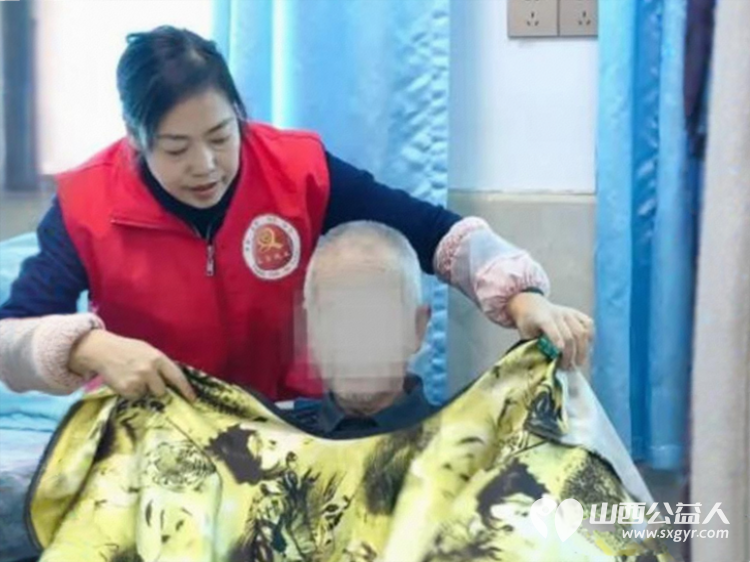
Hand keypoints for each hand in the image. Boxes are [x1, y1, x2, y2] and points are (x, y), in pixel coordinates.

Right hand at [68, 329, 195, 400]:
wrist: (102, 350)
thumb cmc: (127, 349)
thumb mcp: (148, 350)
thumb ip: (160, 363)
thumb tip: (172, 379)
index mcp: (158, 358)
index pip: (177, 376)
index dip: (186, 389)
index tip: (193, 399)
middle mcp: (149, 370)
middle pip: (162, 391)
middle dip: (157, 389)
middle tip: (147, 381)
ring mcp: (137, 381)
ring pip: (148, 395)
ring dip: (143, 390)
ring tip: (133, 377)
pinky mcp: (126, 390)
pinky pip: (135, 397)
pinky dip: (131, 392)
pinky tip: (125, 381)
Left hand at [507, 293, 593, 368]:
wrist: (531, 304)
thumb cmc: (528, 322)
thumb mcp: (525, 333)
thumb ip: (533, 345)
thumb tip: (544, 364)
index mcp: (542, 318)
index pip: (552, 330)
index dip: (557, 343)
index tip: (560, 359)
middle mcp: (557, 314)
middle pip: (569, 335)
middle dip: (570, 354)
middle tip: (568, 368)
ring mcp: (568, 312)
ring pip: (582, 331)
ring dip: (582, 350)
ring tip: (579, 362)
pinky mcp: (576, 313)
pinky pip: (588, 324)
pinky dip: (590, 336)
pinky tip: (586, 347)